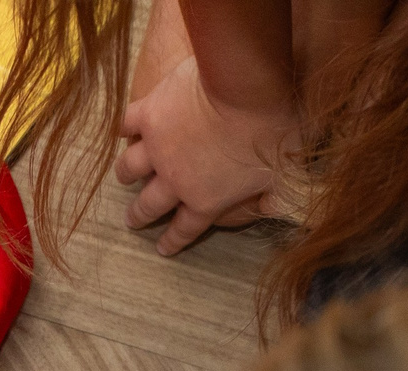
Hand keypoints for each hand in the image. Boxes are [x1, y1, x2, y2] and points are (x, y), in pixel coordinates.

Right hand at [117, 57, 297, 253]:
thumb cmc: (273, 131)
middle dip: (140, 215)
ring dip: (126, 174)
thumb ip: (276, 195)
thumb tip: (274, 208)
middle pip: (150, 204)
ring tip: (123, 177)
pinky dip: (125, 130)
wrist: (246, 86)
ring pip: (131, 168)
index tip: (161, 248)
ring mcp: (158, 147)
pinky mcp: (149, 114)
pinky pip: (128, 124)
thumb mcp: (285, 174)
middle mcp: (175, 180)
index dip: (173, 239)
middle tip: (131, 220)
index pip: (185, 228)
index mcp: (206, 199)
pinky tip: (122, 132)